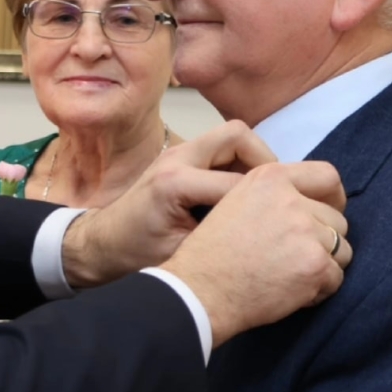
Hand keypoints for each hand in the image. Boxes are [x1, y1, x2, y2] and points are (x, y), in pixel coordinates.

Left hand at [61, 121, 278, 287]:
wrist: (100, 244)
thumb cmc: (135, 255)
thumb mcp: (182, 256)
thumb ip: (221, 243)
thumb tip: (271, 242)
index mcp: (175, 183)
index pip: (238, 183)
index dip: (271, 202)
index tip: (291, 218)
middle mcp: (177, 158)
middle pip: (237, 135)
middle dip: (267, 160)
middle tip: (282, 191)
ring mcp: (176, 152)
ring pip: (231, 137)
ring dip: (254, 160)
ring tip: (268, 193)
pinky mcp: (179, 157)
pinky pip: (220, 149)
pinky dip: (239, 165)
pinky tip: (248, 194)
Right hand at [159, 161, 350, 346]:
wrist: (200, 290)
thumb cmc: (211, 252)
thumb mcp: (236, 202)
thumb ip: (274, 196)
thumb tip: (310, 206)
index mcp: (270, 178)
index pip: (327, 176)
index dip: (333, 198)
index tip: (326, 214)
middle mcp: (291, 200)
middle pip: (337, 219)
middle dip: (323, 240)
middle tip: (296, 256)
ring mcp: (306, 232)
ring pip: (342, 249)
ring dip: (324, 265)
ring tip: (292, 275)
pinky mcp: (315, 265)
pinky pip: (336, 278)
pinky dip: (319, 289)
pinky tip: (291, 291)